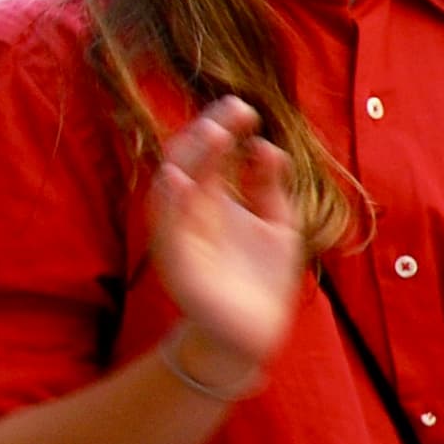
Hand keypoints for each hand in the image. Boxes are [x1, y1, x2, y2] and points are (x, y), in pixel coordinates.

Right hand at [143, 96, 309, 388]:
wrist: (254, 333)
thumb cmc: (262, 277)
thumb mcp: (276, 224)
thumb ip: (270, 187)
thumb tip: (267, 146)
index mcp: (215, 198)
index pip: (213, 153)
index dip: (226, 127)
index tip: (248, 110)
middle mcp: (193, 210)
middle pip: (190, 160)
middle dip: (208, 132)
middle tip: (233, 110)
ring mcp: (182, 233)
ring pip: (173, 186)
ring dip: (190, 159)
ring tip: (212, 133)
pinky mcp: (177, 261)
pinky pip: (167, 228)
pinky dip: (170, 203)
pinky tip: (179, 179)